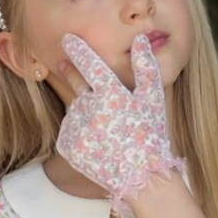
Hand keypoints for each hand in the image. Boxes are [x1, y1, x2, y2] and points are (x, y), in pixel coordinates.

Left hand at [55, 32, 187, 207]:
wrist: (141, 178)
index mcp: (111, 95)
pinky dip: (78, 133)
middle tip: (63, 64)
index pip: (90, 65)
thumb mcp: (154, 101)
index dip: (79, 50)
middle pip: (76, 85)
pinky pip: (69, 132)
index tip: (68, 39)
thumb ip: (146, 68)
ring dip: (84, 113)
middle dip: (70, 72)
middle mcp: (90, 109)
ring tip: (104, 130)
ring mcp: (77, 129)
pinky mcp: (68, 146)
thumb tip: (141, 40)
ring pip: (75, 111)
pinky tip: (95, 143)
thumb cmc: (151, 137)